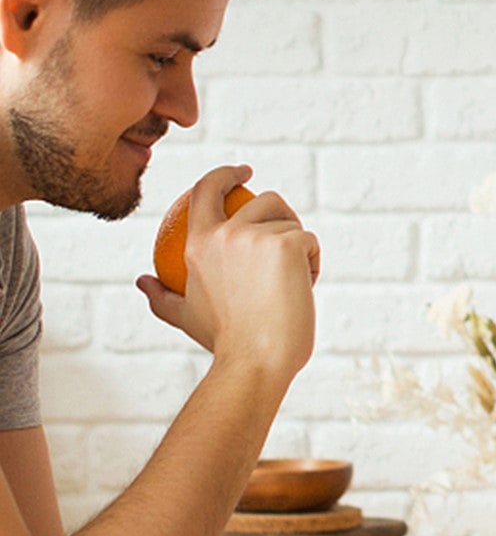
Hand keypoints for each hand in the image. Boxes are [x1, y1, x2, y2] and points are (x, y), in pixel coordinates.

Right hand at [136, 165, 319, 381]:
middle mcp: (224, 232)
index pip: (207, 189)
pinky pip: (309, 242)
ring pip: (291, 223)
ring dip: (298, 249)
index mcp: (198, 242)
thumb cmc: (226, 344)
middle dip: (282, 217)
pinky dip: (313, 264)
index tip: (243, 173)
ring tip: (294, 284)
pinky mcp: (288, 244)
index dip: (226, 174)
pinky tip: (304, 290)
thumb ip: (162, 297)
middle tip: (291, 244)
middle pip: (265, 200)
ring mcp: (256, 236)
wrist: (255, 362)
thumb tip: (142, 282)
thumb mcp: (186, 317)